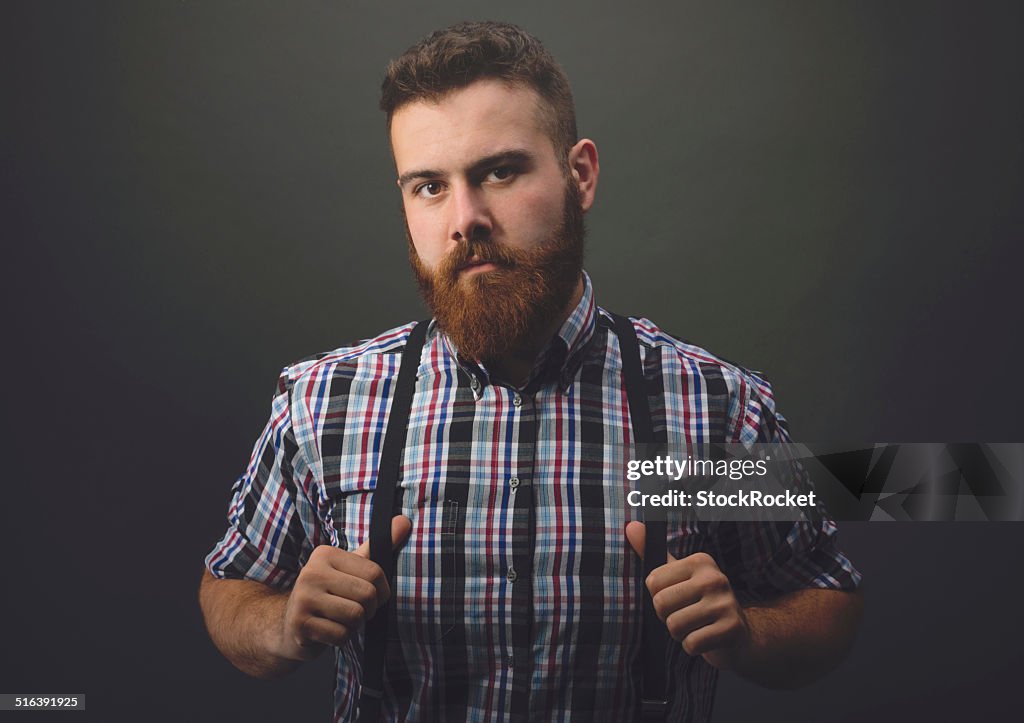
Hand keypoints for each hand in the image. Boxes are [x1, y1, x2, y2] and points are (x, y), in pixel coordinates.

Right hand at [279, 515, 411, 660]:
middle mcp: (311, 572)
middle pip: (367, 595)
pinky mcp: (300, 624)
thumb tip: (405, 521)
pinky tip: (329, 631)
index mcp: (326, 554)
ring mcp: (303, 598)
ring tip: (341, 619)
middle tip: (356, 610)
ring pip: (355, 616)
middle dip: (369, 609)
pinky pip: (341, 635)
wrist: (289, 625)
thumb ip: (378, 545)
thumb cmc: (328, 593)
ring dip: (355, 625)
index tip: (373, 596)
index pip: (375, 572)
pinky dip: (342, 638)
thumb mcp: (350, 566)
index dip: (382, 590)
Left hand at [625, 521, 749, 670]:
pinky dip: (692, 647)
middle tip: (686, 616)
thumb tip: (630, 527)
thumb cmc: (701, 603)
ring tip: (695, 627)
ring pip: (674, 625)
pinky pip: (691, 643)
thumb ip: (653, 553)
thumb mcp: (679, 575)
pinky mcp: (731, 628)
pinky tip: (706, 639)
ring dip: (680, 634)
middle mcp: (714, 578)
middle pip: (661, 603)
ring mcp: (725, 603)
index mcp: (699, 561)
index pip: (653, 582)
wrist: (739, 635)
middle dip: (667, 617)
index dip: (658, 597)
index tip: (677, 599)